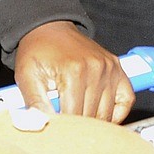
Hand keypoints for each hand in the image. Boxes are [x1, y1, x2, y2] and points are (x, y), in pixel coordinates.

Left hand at [14, 21, 133, 122]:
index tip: (56, 125)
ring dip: (93, 120)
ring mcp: (109, 69)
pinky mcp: (117, 69)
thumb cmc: (38, 50)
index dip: (63, 125)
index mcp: (73, 71)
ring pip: (107, 113)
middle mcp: (95, 69)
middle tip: (64, 118)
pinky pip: (125, 101)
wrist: (49, 28)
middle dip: (76, 124)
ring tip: (76, 111)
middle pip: (91, 117)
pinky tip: (98, 111)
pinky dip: (115, 112)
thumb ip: (34, 102)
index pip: (74, 116)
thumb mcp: (27, 74)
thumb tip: (38, 124)